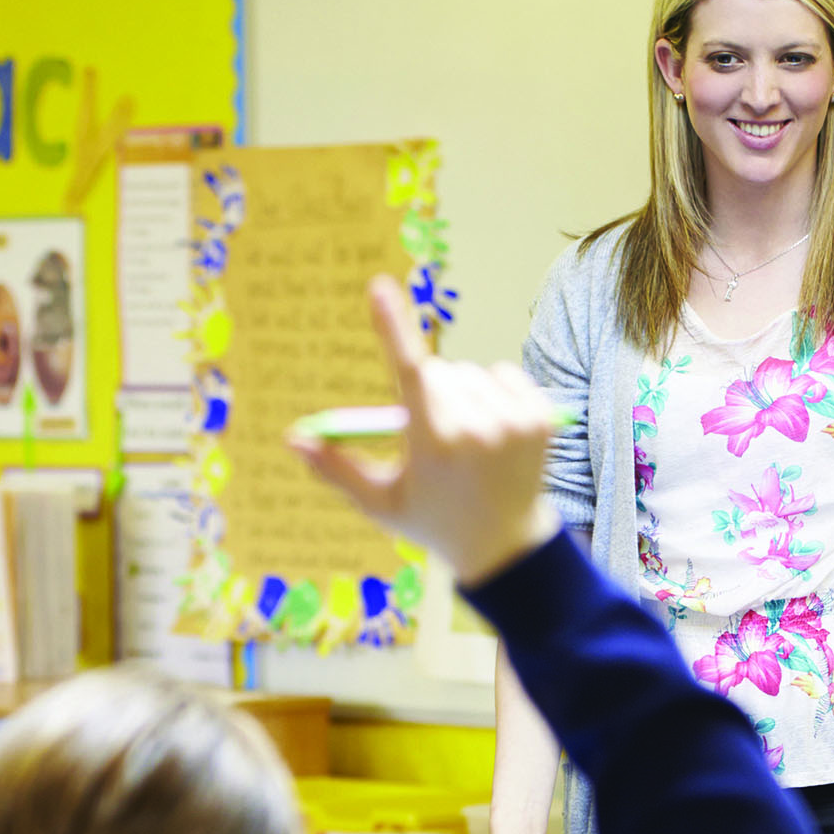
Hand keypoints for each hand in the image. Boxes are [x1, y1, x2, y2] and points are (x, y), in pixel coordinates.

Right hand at [289, 275, 559, 587]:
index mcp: (433, 445)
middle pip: (436, 371)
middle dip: (427, 393)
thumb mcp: (380, 502)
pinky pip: (504, 374)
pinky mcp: (541, 418)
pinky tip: (494, 429)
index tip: (379, 287)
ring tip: (467, 440)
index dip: (392, 327)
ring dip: (461, 394)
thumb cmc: (433, 521)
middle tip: (436, 438)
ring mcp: (513, 423)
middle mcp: (476, 430)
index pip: (408, 373)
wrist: (507, 546)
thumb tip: (292, 438)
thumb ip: (336, 468)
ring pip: (470, 372)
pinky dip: (495, 392)